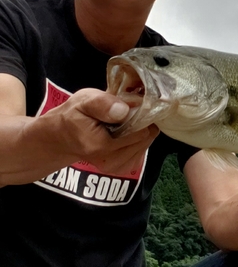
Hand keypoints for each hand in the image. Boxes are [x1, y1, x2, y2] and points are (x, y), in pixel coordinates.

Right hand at [42, 88, 158, 174]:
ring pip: (144, 146)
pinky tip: (126, 133)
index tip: (135, 106)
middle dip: (143, 123)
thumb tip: (125, 110)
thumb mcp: (83, 101)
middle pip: (145, 139)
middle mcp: (110, 161)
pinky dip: (137, 142)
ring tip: (126, 122)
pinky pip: (140, 153)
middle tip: (131, 112)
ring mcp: (115, 168)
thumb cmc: (72, 117)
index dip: (142, 115)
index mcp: (101, 145)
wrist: (59, 139)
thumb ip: (103, 104)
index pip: (139, 131)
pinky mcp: (119, 169)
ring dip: (141, 132)